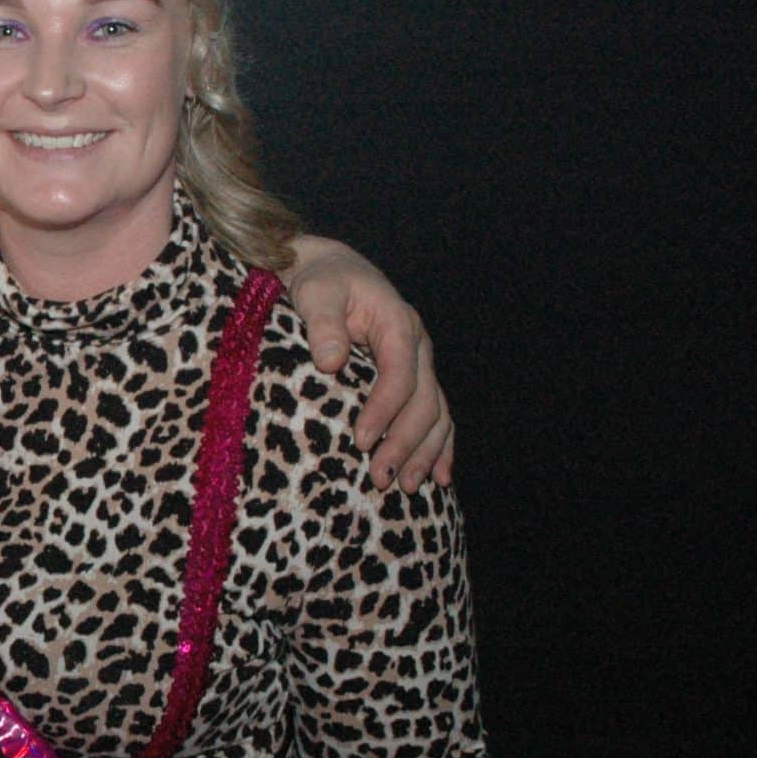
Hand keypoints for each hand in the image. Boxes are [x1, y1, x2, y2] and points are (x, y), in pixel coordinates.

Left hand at [284, 235, 454, 491]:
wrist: (330, 271)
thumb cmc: (320, 281)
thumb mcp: (317, 292)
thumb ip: (322, 322)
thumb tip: (330, 360)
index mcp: (398, 324)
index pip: (400, 375)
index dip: (384, 410)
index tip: (362, 441)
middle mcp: (416, 346)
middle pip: (424, 402)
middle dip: (405, 443)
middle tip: (381, 478)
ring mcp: (419, 363)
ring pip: (436, 413)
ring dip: (424, 453)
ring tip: (406, 487)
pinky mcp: (413, 377)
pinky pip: (436, 414)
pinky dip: (439, 446)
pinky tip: (438, 476)